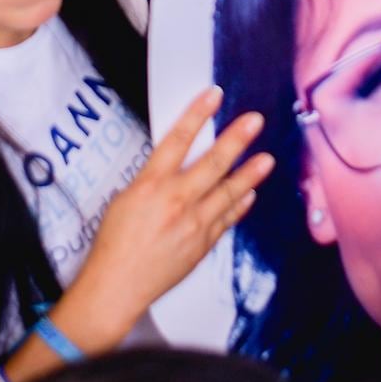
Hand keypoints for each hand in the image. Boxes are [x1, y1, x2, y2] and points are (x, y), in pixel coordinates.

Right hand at [70, 87, 270, 335]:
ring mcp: (193, 224)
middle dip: (237, 139)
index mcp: (150, 184)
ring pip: (229, 192)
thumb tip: (177, 165)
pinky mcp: (203, 245)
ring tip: (267, 158)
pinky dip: (239, 205)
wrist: (117, 286)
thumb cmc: (114, 244)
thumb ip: (154, 180)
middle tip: (255, 120)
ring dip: (249, 173)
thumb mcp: (125, 199)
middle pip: (213, 162)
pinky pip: (226, 219)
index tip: (214, 95)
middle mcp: (176, 200)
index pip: (178, 139)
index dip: (197, 114)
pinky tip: (249, 194)